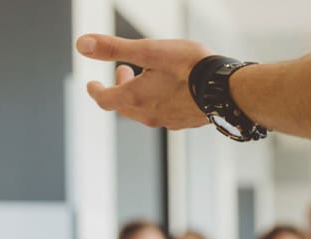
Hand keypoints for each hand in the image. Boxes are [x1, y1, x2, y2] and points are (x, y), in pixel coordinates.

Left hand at [76, 34, 213, 129]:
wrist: (227, 89)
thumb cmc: (190, 68)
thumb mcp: (149, 51)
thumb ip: (114, 48)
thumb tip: (82, 45)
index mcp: (136, 98)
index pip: (105, 99)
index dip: (96, 90)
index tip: (92, 84)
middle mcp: (150, 114)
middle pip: (124, 107)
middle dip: (119, 90)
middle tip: (124, 72)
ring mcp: (169, 121)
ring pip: (144, 112)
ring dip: (140, 97)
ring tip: (149, 80)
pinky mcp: (187, 122)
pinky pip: (165, 115)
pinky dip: (159, 103)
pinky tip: (172, 92)